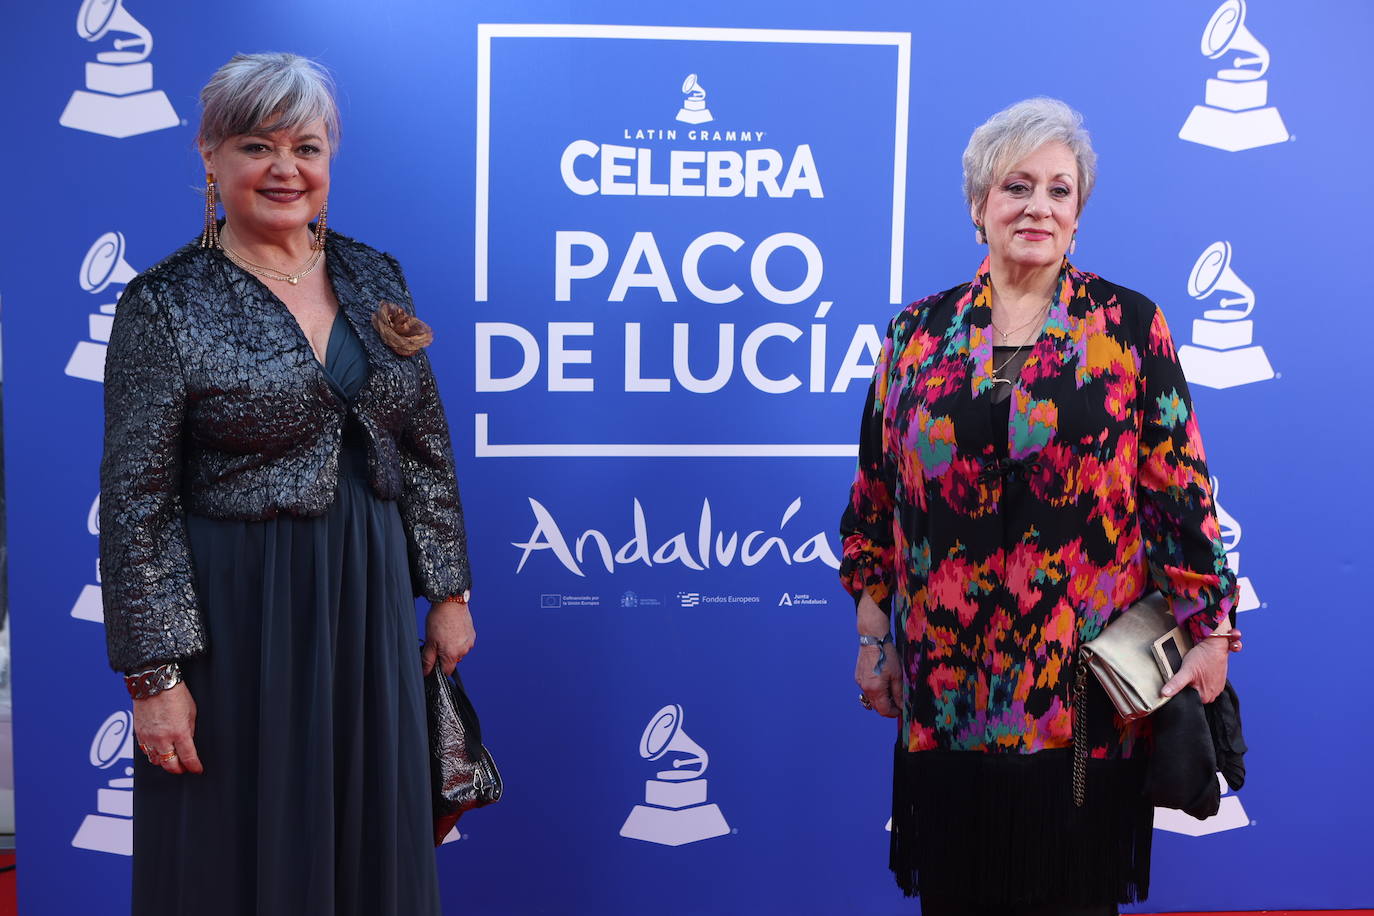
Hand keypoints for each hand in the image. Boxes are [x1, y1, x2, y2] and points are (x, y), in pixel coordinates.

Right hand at [133, 683, 202, 774]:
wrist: (153, 684)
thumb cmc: (174, 694)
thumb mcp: (191, 712)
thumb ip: (189, 730)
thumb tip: (189, 742)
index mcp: (179, 733)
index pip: (188, 758)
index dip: (194, 767)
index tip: (197, 769)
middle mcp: (163, 738)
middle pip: (169, 765)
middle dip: (178, 769)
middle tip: (184, 768)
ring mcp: (149, 738)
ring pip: (155, 761)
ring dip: (164, 762)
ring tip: (171, 759)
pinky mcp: (138, 734)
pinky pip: (145, 751)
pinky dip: (152, 754)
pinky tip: (158, 750)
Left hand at [422, 600, 474, 675]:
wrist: (451, 602)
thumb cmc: (439, 619)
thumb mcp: (429, 641)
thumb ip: (428, 659)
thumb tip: (426, 672)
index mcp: (452, 654)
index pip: (447, 672)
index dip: (438, 668)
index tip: (434, 660)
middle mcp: (463, 651)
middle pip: (453, 661)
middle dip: (445, 656)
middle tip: (437, 642)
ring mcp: (469, 643)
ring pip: (459, 652)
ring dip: (452, 648)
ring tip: (445, 634)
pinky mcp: (472, 635)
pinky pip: (464, 643)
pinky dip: (458, 640)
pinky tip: (452, 630)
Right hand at [855, 592, 900, 717]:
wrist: (873, 640)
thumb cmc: (887, 656)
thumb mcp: (897, 675)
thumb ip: (899, 693)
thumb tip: (902, 706)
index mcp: (875, 689)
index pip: (884, 710)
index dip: (894, 713)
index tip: (901, 709)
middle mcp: (865, 688)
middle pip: (876, 706)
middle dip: (888, 707)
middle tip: (898, 701)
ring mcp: (860, 682)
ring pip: (871, 698)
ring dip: (881, 699)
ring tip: (890, 690)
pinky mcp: (858, 676)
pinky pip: (866, 690)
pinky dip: (875, 691)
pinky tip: (881, 681)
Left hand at [1161, 636, 1228, 703]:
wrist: (1215, 646)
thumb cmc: (1203, 657)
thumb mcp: (1186, 670)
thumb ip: (1176, 683)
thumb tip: (1165, 694)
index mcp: (1205, 696)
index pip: (1189, 700)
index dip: (1182, 692)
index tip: (1181, 683)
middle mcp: (1213, 695)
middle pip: (1195, 695)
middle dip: (1189, 687)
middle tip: (1188, 675)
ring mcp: (1217, 688)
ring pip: (1200, 689)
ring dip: (1195, 683)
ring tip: (1194, 672)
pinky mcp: (1219, 682)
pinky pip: (1207, 684)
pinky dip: (1202, 679)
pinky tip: (1200, 672)